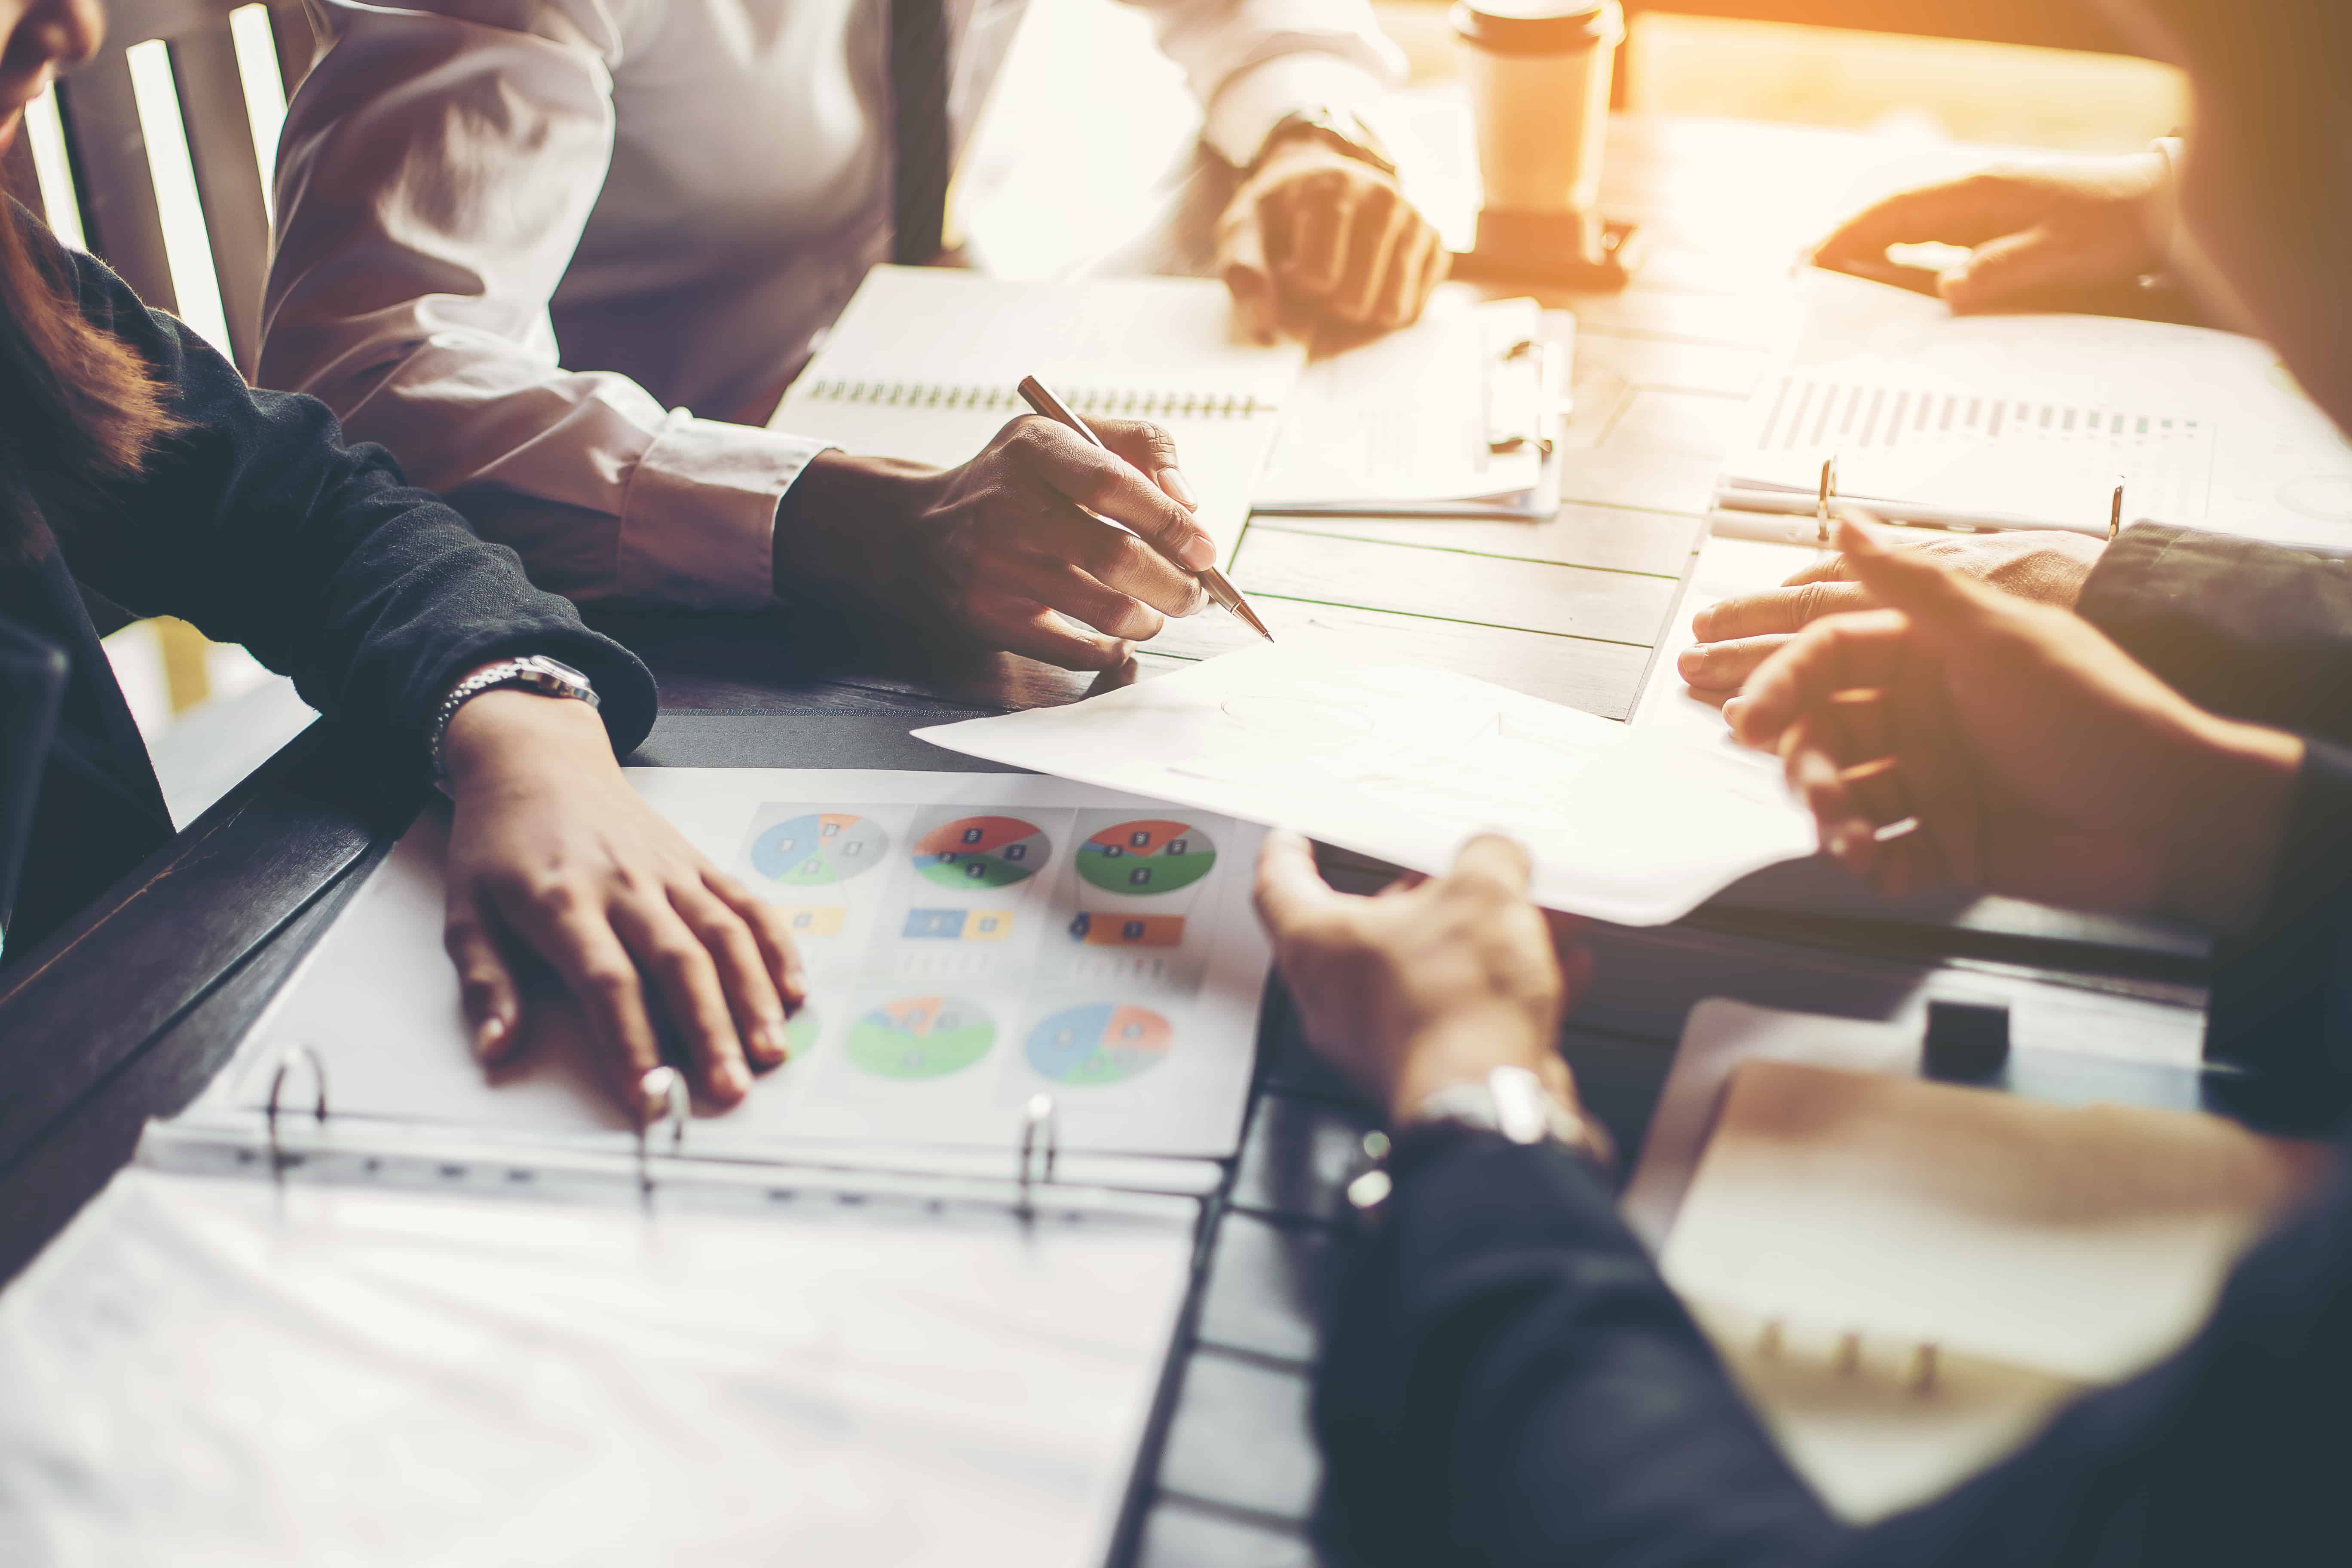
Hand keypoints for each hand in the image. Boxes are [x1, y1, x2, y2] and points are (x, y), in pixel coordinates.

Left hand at [438, 691, 807, 1120]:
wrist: (538, 763)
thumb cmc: (501, 843)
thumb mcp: (466, 910)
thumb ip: (485, 983)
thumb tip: (496, 1048)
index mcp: (562, 901)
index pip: (607, 981)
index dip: (632, 1042)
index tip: (647, 1094)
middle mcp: (624, 885)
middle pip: (678, 963)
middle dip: (709, 1030)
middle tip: (730, 1089)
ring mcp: (669, 871)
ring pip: (723, 935)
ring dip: (753, 996)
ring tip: (770, 1051)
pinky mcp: (697, 862)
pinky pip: (746, 904)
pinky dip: (775, 946)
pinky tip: (793, 990)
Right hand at [774, 416, 1212, 670]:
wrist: (920, 530)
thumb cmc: (1014, 480)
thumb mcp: (1065, 434)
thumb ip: (1138, 447)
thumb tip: (1188, 502)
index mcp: (1035, 451)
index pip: (1114, 484)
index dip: (1170, 521)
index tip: (1205, 549)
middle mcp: (1008, 507)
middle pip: (1117, 556)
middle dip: (1176, 585)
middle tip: (1196, 594)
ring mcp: (995, 567)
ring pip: (1102, 609)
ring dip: (1150, 619)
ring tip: (1159, 611)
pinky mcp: (989, 616)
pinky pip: (1071, 649)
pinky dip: (1110, 649)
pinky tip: (1119, 636)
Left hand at [1217, 134, 1447, 342]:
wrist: (1317, 176)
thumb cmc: (1278, 211)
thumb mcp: (1243, 228)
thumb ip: (1243, 269)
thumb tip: (1265, 331)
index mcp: (1333, 191)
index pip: (1320, 280)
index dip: (1298, 286)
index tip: (1289, 264)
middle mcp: (1383, 200)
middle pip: (1356, 302)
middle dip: (1328, 305)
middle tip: (1317, 277)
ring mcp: (1415, 220)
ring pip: (1392, 311)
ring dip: (1359, 313)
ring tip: (1341, 280)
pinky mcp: (1434, 242)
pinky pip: (1415, 308)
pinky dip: (1386, 307)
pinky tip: (1369, 279)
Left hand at [1251, 830, 1592, 1121]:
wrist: (1488, 1103)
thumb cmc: (1456, 1004)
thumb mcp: (1483, 892)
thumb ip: (1488, 857)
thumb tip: (1497, 853)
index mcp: (1318, 944)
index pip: (1279, 884)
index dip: (1287, 853)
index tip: (1293, 838)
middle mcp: (1336, 997)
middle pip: (1371, 929)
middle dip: (1425, 896)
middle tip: (1459, 871)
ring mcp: (1379, 1040)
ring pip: (1428, 970)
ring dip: (1481, 940)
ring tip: (1533, 915)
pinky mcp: (1428, 1070)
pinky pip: (1463, 1014)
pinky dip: (1504, 988)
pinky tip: (1558, 968)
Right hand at [1727, 519, 2301, 928]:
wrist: (2174, 813)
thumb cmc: (2096, 712)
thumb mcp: (1997, 635)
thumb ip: (1913, 582)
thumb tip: (1847, 519)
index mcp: (1931, 657)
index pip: (1828, 660)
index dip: (1783, 685)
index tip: (1753, 719)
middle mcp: (1926, 715)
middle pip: (1825, 733)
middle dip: (1808, 767)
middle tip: (1816, 794)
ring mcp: (1938, 780)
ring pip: (1848, 796)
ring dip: (1837, 821)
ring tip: (1852, 842)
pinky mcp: (1954, 843)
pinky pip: (1889, 854)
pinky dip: (1877, 865)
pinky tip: (1882, 867)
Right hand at [1812, 153, 2169, 311]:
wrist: (2157, 209)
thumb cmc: (2114, 230)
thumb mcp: (2061, 256)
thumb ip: (2001, 272)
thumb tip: (1947, 292)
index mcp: (1981, 194)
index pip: (1899, 211)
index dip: (1851, 235)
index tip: (1814, 259)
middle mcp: (1974, 192)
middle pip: (1892, 212)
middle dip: (1843, 238)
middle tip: (1800, 269)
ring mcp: (1982, 203)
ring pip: (1908, 220)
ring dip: (1866, 243)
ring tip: (1826, 270)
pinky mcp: (1992, 217)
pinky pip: (1931, 230)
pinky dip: (1898, 246)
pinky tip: (1884, 267)